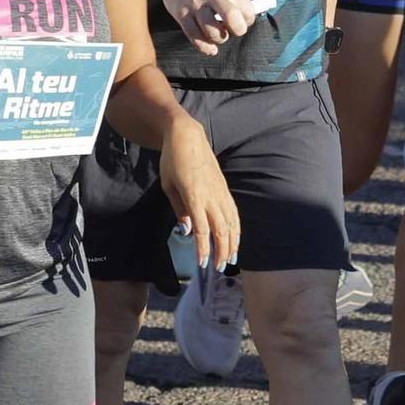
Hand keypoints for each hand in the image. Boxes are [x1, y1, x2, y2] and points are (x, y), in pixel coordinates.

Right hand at [152, 0, 255, 56]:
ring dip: (219, 38)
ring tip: (219, 35)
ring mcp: (195, 6)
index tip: (244, 21)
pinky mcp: (182, 16)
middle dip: (238, 30)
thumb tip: (245, 16)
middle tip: (234, 30)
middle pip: (232, 17)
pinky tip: (211, 49)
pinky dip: (205, 47)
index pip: (247, 8)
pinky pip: (195, 37)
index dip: (248, 19)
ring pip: (212, 32)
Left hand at [159, 117, 241, 271]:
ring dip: (233, 241)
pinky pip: (233, 210)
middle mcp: (211, 195)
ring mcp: (220, 190)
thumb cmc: (172, 161)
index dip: (203, 248)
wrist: (187, 136)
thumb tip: (187, 230)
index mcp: (194, 196)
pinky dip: (236, 226)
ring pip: (232, 221)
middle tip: (220, 268)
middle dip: (222, 250)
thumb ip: (179, 208)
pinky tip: (236, 236)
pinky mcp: (224, 187)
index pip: (202, 229)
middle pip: (222, 228)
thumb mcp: (168, 185)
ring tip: (232, 258)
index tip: (202, 264)